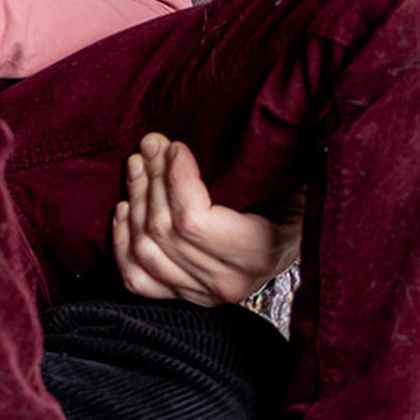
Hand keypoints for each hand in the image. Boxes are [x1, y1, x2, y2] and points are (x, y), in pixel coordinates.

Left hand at [112, 133, 302, 306]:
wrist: (295, 240)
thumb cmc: (295, 199)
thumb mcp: (296, 177)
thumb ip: (276, 157)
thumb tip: (277, 122)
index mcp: (259, 252)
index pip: (194, 221)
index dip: (175, 179)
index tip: (174, 147)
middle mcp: (229, 282)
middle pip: (164, 230)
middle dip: (151, 179)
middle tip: (149, 145)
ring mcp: (204, 295)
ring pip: (146, 250)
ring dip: (134, 201)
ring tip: (137, 166)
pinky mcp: (184, 298)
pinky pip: (137, 279)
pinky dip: (123, 243)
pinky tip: (123, 210)